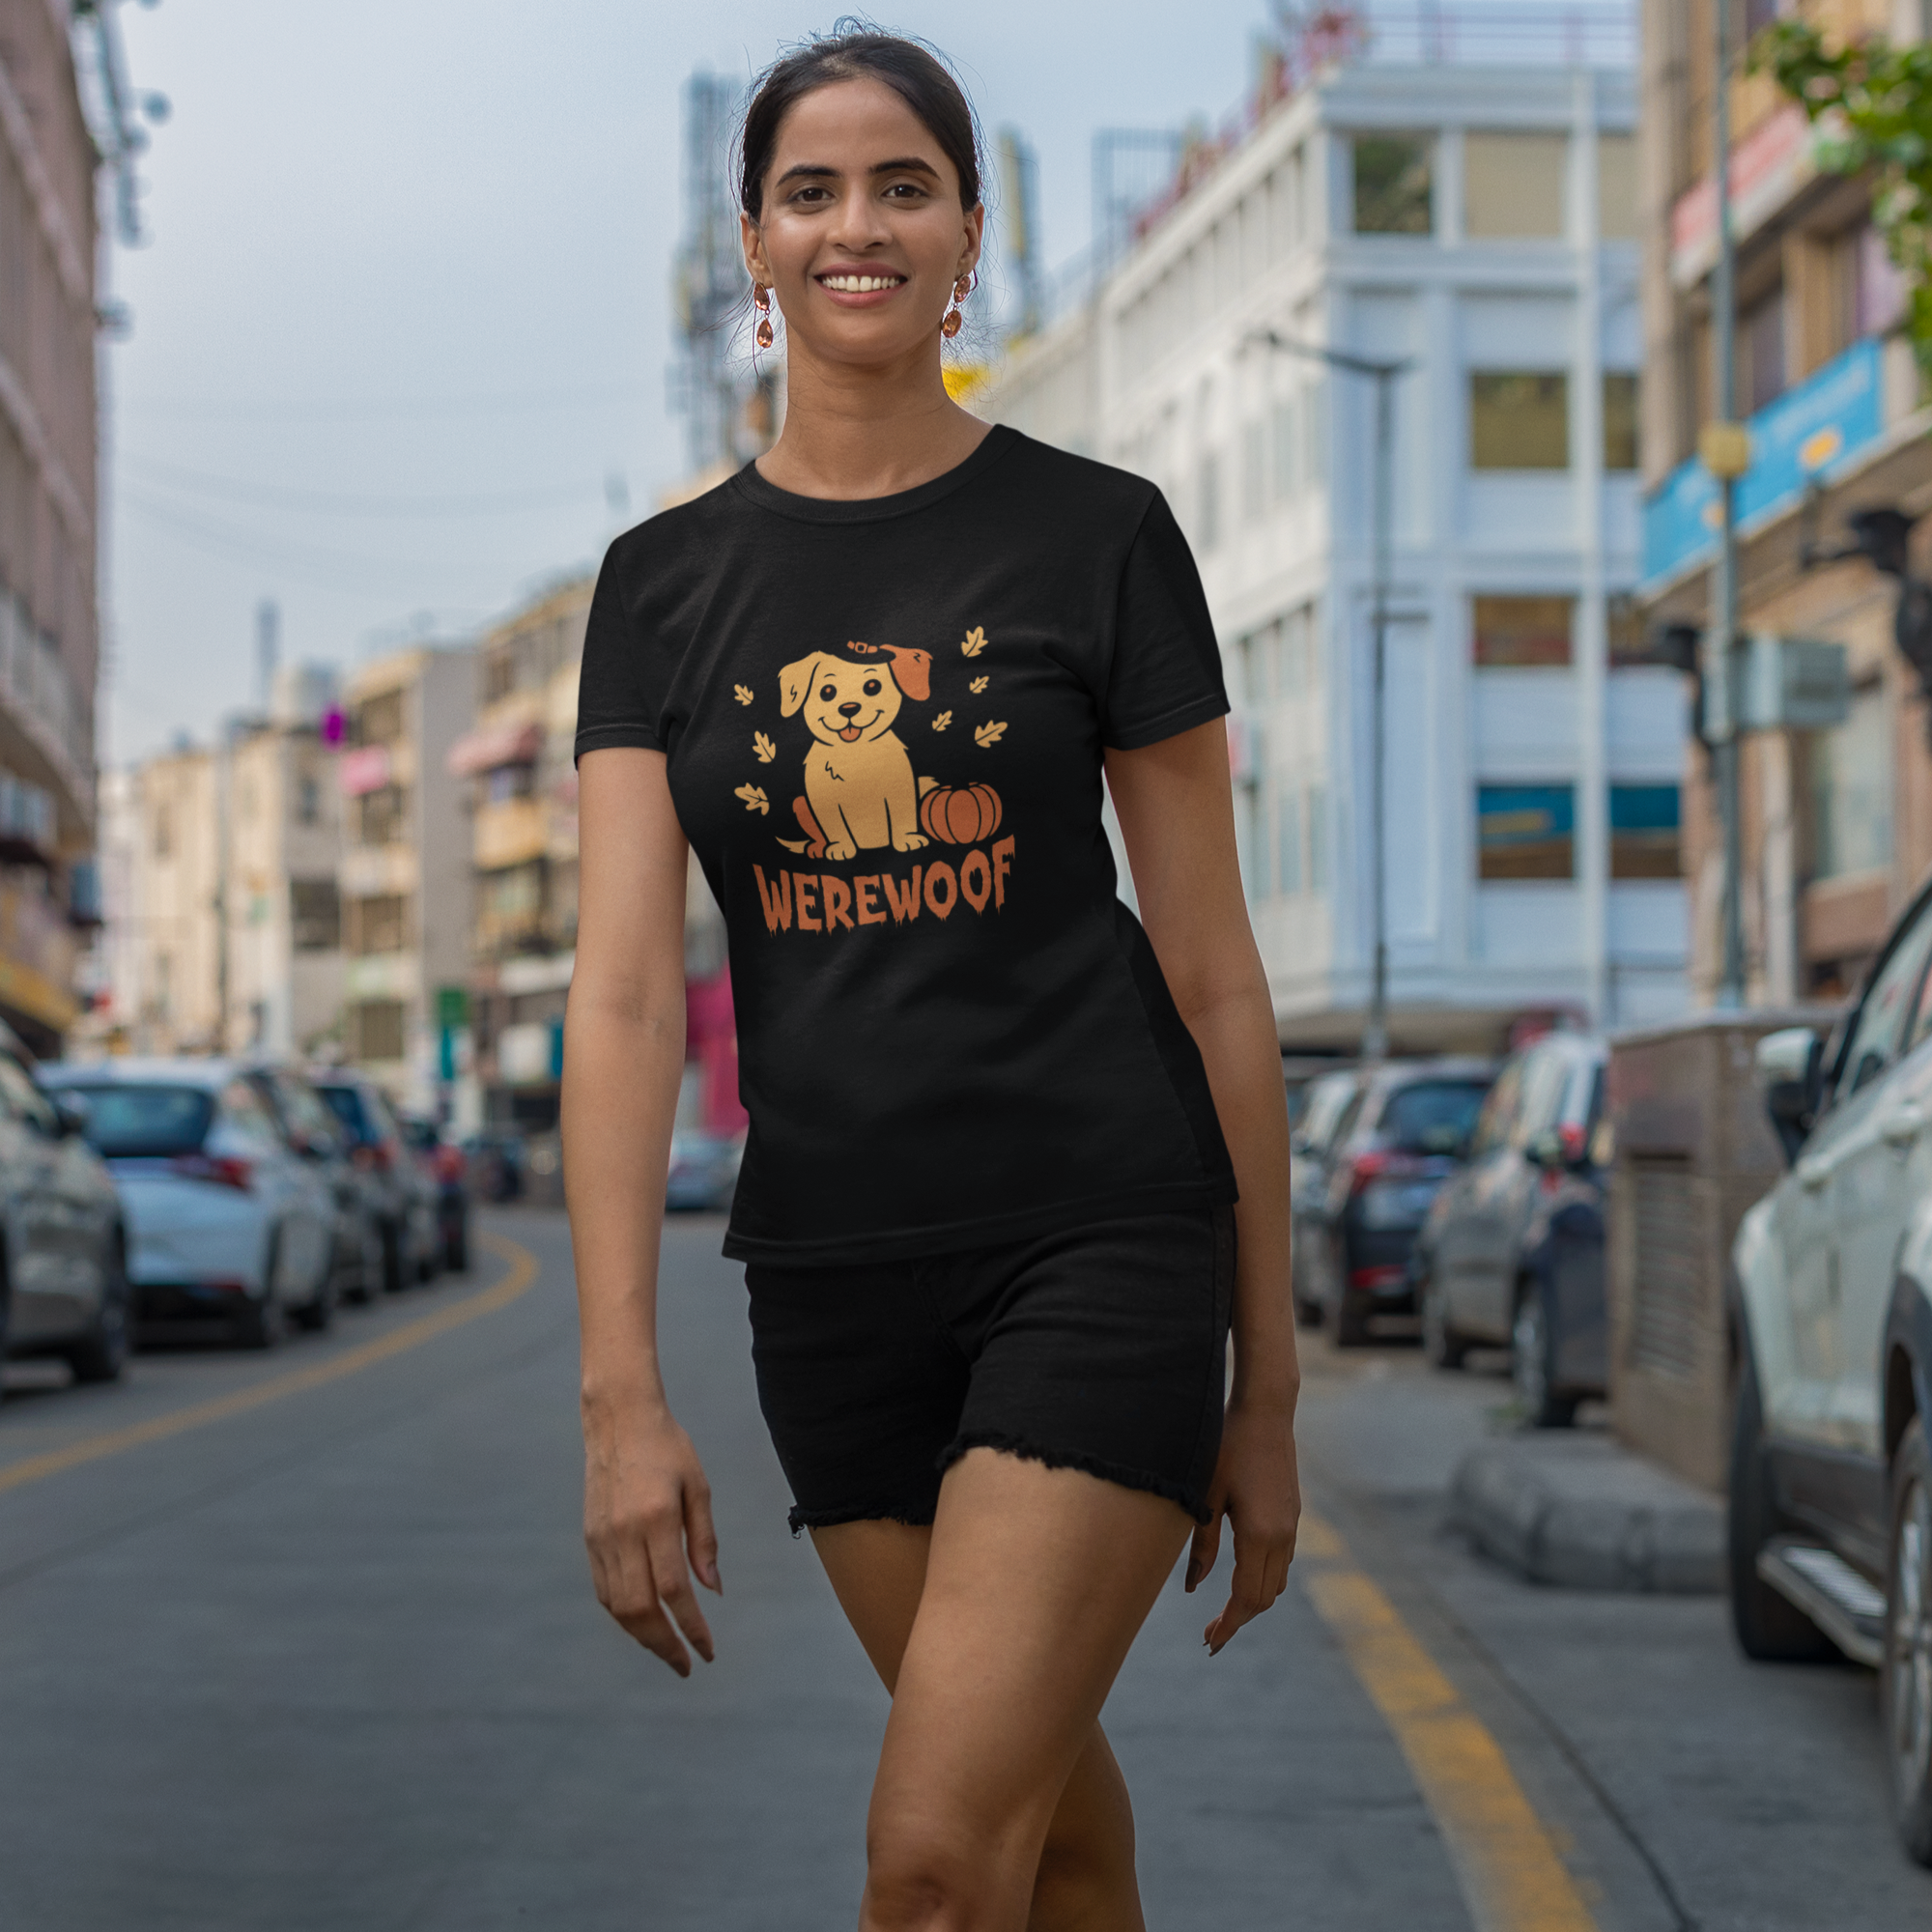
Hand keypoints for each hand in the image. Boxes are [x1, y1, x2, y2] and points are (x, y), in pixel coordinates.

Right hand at [583, 1397, 719, 1676]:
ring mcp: (602, 1538)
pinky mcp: (589, 1538)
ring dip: (643, 1636)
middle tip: (686, 1664)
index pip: (673, 1589)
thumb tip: (712, 1590)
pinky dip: (623, 1614)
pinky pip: (604, 1590)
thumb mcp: (698, 1487)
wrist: (619, 1419)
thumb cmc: (668, 1448)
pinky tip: (642, 1623)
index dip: (690, 1626)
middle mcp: (624, 1533)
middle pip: (640, 1609)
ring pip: (618, 1606)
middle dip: (664, 1644)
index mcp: (656, 1518)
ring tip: (668, 1649)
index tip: (706, 1651)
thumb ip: (704, 1541)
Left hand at [1184, 1397, 1299, 1655]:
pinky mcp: (1293, 1515)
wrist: (1266, 1413)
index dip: (1228, 1625)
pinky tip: (1241, 1576)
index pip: (1246, 1598)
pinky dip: (1263, 1579)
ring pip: (1276, 1583)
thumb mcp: (1205, 1496)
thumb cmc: (1227, 1447)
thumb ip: (1202, 1545)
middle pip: (1263, 1598)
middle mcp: (1281, 1537)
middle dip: (1238, 1620)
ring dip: (1252, 1601)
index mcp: (1259, 1535)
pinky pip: (1281, 1562)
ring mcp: (1291, 1526)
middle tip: (1210, 1635)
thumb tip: (1193, 1588)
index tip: (1210, 1643)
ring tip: (1223, 1612)